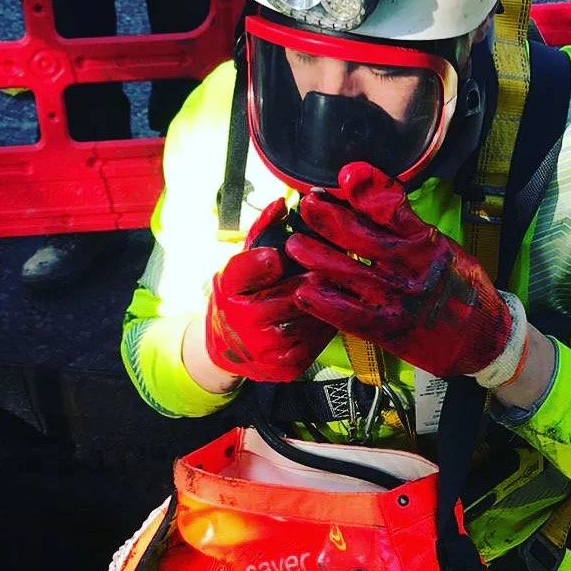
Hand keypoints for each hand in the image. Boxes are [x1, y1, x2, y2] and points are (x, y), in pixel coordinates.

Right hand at [203, 198, 333, 382]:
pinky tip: (336, 309)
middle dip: (315, 276)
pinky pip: (319, 339)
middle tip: (336, 263)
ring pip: (312, 317)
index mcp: (228, 291)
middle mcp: (243, 323)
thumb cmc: (239, 298)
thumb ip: (261, 233)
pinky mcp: (287, 367)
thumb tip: (281, 204)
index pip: (244, 271)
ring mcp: (266, 350)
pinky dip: (329, 322)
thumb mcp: (240, 264)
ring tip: (342, 284)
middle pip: (292, 293)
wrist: (229, 350)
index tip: (277, 254)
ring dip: (329, 299)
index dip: (264, 261)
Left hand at [287, 163, 525, 384]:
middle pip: (363, 238)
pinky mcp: (388, 330)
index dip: (370, 188)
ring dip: (318, 257)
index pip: (395, 208)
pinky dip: (324, 303)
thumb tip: (377, 196)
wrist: (483, 339)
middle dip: (331, 218)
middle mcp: (412, 269)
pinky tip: (304, 291)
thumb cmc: (463, 290)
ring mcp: (398, 300)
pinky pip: (349, 314)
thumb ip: (412, 228)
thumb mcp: (447, 249)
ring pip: (350, 273)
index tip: (347, 173)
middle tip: (308, 204)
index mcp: (428, 244)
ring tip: (295, 244)